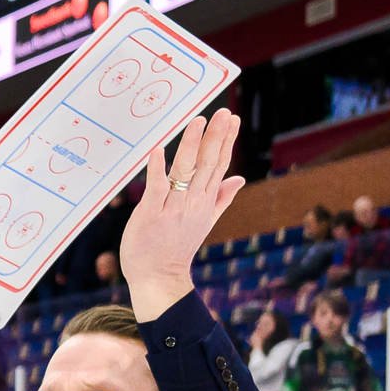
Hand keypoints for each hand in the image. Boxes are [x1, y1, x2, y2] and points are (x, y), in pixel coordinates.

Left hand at [120, 108, 242, 319]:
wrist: (159, 278)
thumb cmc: (176, 248)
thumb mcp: (203, 221)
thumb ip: (220, 198)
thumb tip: (237, 179)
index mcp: (204, 201)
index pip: (218, 166)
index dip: (225, 141)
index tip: (231, 119)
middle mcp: (193, 202)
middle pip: (207, 164)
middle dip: (215, 137)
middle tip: (222, 112)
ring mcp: (173, 208)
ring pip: (185, 172)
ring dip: (191, 146)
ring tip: (198, 121)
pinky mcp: (151, 215)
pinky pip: (156, 189)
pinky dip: (157, 169)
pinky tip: (158, 150)